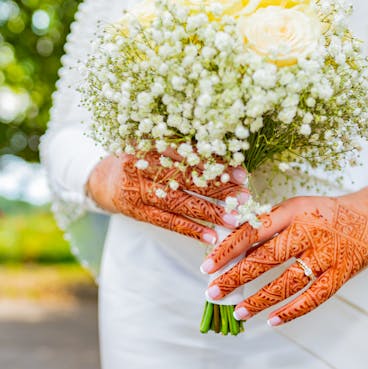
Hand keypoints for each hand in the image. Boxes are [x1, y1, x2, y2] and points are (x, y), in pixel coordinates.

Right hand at [87, 150, 248, 243]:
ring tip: (234, 219)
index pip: (189, 154)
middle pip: (187, 178)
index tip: (241, 172)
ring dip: (209, 212)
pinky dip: (189, 229)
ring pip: (179, 202)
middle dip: (218, 188)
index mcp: (149, 142)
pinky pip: (166, 222)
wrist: (98, 177)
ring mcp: (138, 190)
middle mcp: (143, 165)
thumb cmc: (136, 158)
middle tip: (244, 196)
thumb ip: (179, 146)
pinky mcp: (136, 211)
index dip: (216, 163)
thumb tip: (222, 157)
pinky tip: (210, 236)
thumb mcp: (151, 142)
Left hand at [201, 186, 367, 325]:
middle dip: (236, 277)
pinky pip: (314, 297)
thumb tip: (233, 246)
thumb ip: (269, 224)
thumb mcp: (296, 207)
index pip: (253, 230)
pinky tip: (273, 320)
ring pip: (288, 282)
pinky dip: (292, 311)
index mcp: (293, 210)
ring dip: (260, 300)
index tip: (207, 267)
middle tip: (213, 293)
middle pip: (266, 258)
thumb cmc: (325, 212)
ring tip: (239, 312)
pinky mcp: (342, 273)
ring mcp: (326, 254)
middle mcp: (309, 231)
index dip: (228, 249)